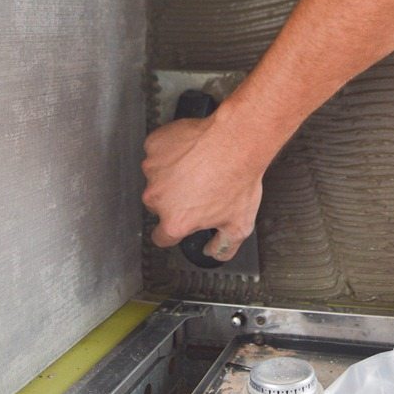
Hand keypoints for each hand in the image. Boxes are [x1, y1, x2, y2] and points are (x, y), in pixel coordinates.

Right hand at [141, 108, 263, 261]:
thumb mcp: (240, 225)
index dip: (175, 231)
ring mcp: (153, 170)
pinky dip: (170, 150)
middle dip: (175, 199)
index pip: (162, 237)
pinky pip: (158, 151)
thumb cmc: (237, 178)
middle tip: (200, 188)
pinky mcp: (154, 146)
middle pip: (159, 205)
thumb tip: (214, 252)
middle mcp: (158, 198)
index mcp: (175, 221)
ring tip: (198, 166)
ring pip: (158, 177)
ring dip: (172, 174)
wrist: (237, 140)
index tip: (183, 221)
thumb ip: (223, 247)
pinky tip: (191, 150)